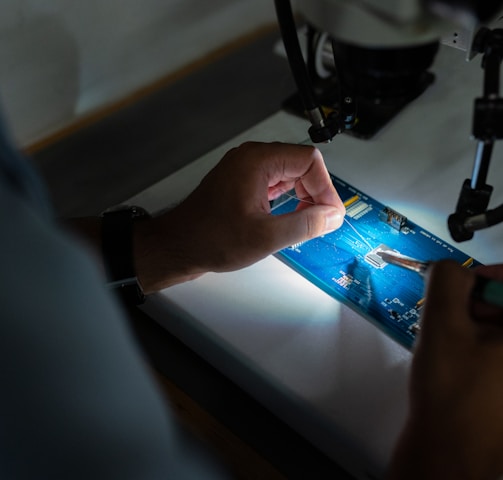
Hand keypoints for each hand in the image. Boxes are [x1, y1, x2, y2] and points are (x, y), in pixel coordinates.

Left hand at [135, 141, 344, 292]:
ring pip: (289, 174)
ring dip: (303, 197)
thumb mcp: (266, 236)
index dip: (325, 188)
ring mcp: (245, 169)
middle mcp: (251, 159)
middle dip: (316, 193)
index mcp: (257, 161)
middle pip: (301, 165)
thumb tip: (332, 216)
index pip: (309, 161)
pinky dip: (288, 199)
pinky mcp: (242, 182)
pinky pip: (275, 183)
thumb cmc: (210, 238)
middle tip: (320, 221)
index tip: (329, 214)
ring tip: (305, 223)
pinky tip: (289, 218)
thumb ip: (306, 224)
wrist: (179, 246)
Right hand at [388, 261, 502, 479]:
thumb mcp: (442, 325)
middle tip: (447, 320)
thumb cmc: (450, 388)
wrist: (451, 451)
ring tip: (449, 345)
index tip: (460, 287)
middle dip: (476, 304)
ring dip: (475, 325)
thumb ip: (446, 281)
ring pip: (499, 330)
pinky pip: (497, 353)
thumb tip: (452, 269)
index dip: (488, 278)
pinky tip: (460, 361)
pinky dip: (481, 346)